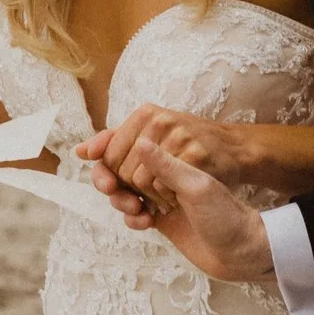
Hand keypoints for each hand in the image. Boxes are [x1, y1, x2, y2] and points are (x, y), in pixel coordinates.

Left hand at [78, 105, 249, 205]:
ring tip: (156, 199)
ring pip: (140, 181)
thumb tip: (80, 152)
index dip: (110, 176)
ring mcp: (179, 137)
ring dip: (146, 198)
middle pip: (122, 169)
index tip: (120, 187)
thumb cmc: (187, 143)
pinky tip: (169, 201)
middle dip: (127, 190)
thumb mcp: (151, 135)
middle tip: (140, 197)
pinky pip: (164, 189)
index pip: (108, 153)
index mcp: (146, 113)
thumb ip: (113, 141)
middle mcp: (161, 121)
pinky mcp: (196, 157)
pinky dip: (163, 201)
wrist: (233, 150)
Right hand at [88, 139, 273, 282]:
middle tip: (109, 186)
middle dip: (108, 176)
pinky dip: (131, 218)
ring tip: (135, 208)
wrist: (242, 253)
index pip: (130, 142)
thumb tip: (140, 142)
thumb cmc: (227, 215)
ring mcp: (160, 194)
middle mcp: (165, 171)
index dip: (106, 145)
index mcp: (174, 154)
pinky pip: (132, 213)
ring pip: (122, 190)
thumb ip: (167, 166)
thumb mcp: (198, 187)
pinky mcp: (159, 217)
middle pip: (119, 165)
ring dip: (119, 198)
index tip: (89, 153)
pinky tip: (144, 223)